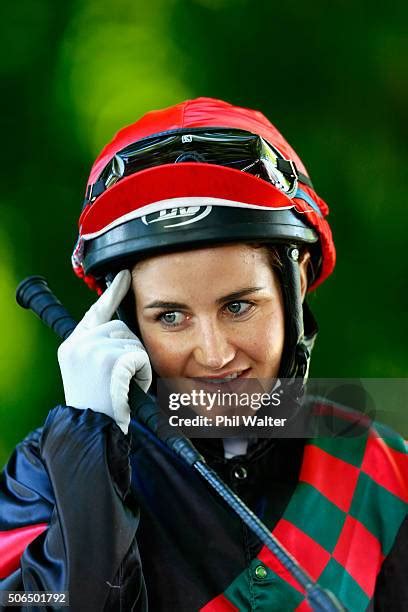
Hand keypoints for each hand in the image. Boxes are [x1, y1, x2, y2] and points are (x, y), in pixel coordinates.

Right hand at [57, 270, 151, 433]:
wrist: (91, 428)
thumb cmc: (97, 404)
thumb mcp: (87, 370)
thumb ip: (97, 346)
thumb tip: (121, 326)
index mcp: (71, 345)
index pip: (95, 311)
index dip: (112, 293)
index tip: (125, 276)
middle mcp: (77, 343)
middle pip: (119, 327)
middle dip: (130, 349)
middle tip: (121, 375)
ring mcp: (92, 349)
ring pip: (132, 342)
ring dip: (136, 362)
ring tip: (122, 384)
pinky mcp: (109, 358)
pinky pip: (139, 355)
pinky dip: (142, 372)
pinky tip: (129, 387)